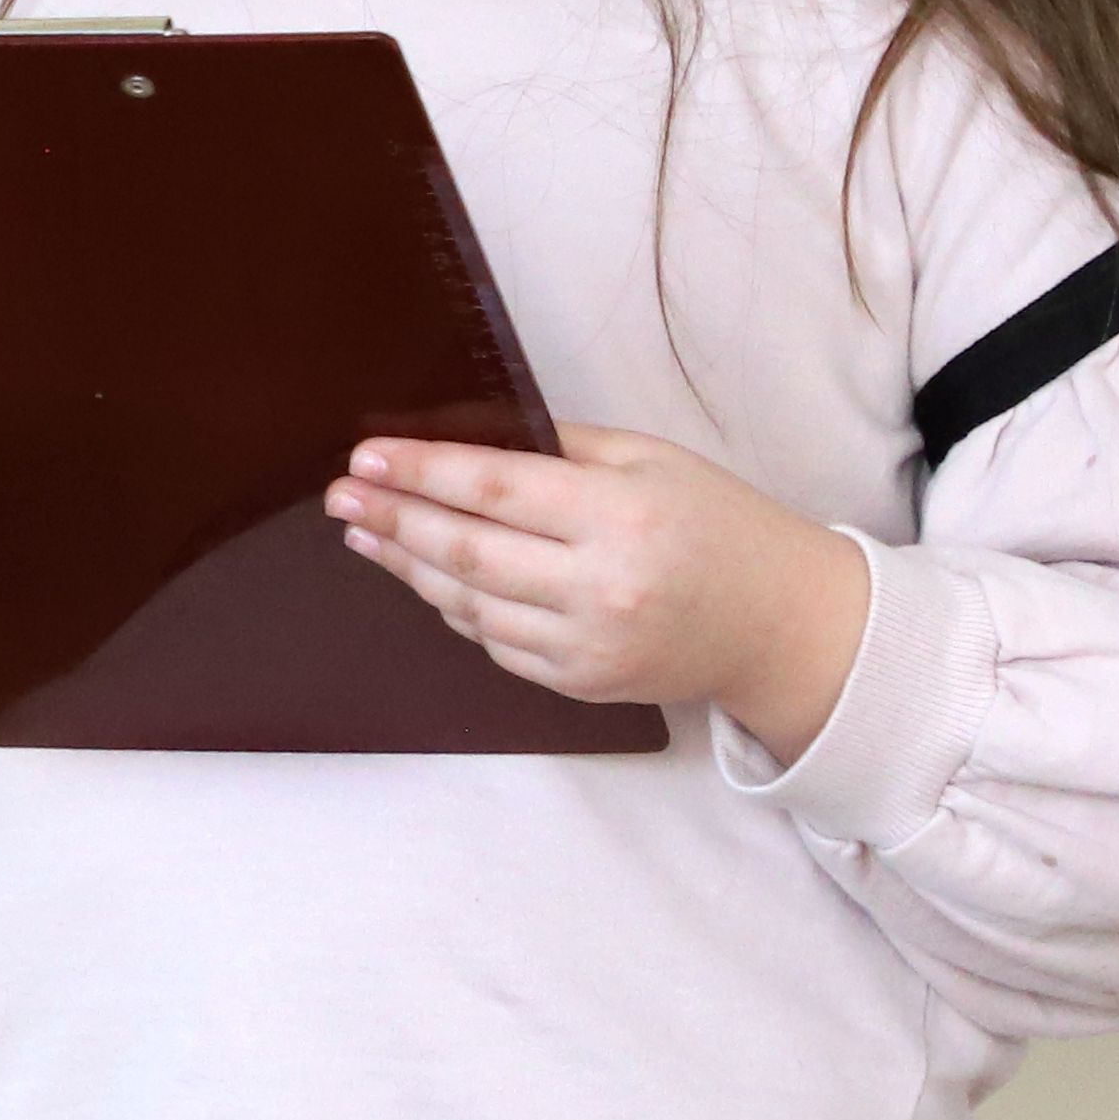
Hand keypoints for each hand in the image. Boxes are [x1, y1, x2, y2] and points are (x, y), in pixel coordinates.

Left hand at [324, 422, 870, 761]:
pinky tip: (428, 575)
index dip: (422, 473)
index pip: (495, 490)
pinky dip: (455, 606)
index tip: (367, 457)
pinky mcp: (580, 684)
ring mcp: (586, 646)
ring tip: (366, 533)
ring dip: (410, 567)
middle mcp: (600, 588)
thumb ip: (560, 447)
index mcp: (620, 517)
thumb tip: (467, 434)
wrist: (776, 623)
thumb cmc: (717, 524)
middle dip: (394, 521)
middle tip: (342, 498)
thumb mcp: (650, 460)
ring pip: (469, 605)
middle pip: (467, 553)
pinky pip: (495, 643)